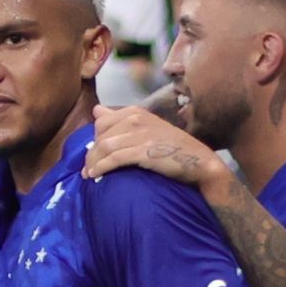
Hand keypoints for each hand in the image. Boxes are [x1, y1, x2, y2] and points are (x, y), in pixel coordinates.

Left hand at [83, 104, 225, 187]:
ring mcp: (140, 135)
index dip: (93, 140)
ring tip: (88, 175)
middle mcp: (136, 119)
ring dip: (92, 162)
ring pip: (104, 147)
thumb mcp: (147, 127)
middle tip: (87, 169)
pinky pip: (114, 159)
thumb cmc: (172, 147)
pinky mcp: (142, 151)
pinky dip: (101, 167)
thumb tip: (96, 110)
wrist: (198, 161)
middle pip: (100, 135)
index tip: (92, 155)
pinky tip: (95, 176)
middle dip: (91, 153)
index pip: (101, 123)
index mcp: (135, 112)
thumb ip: (120, 119)